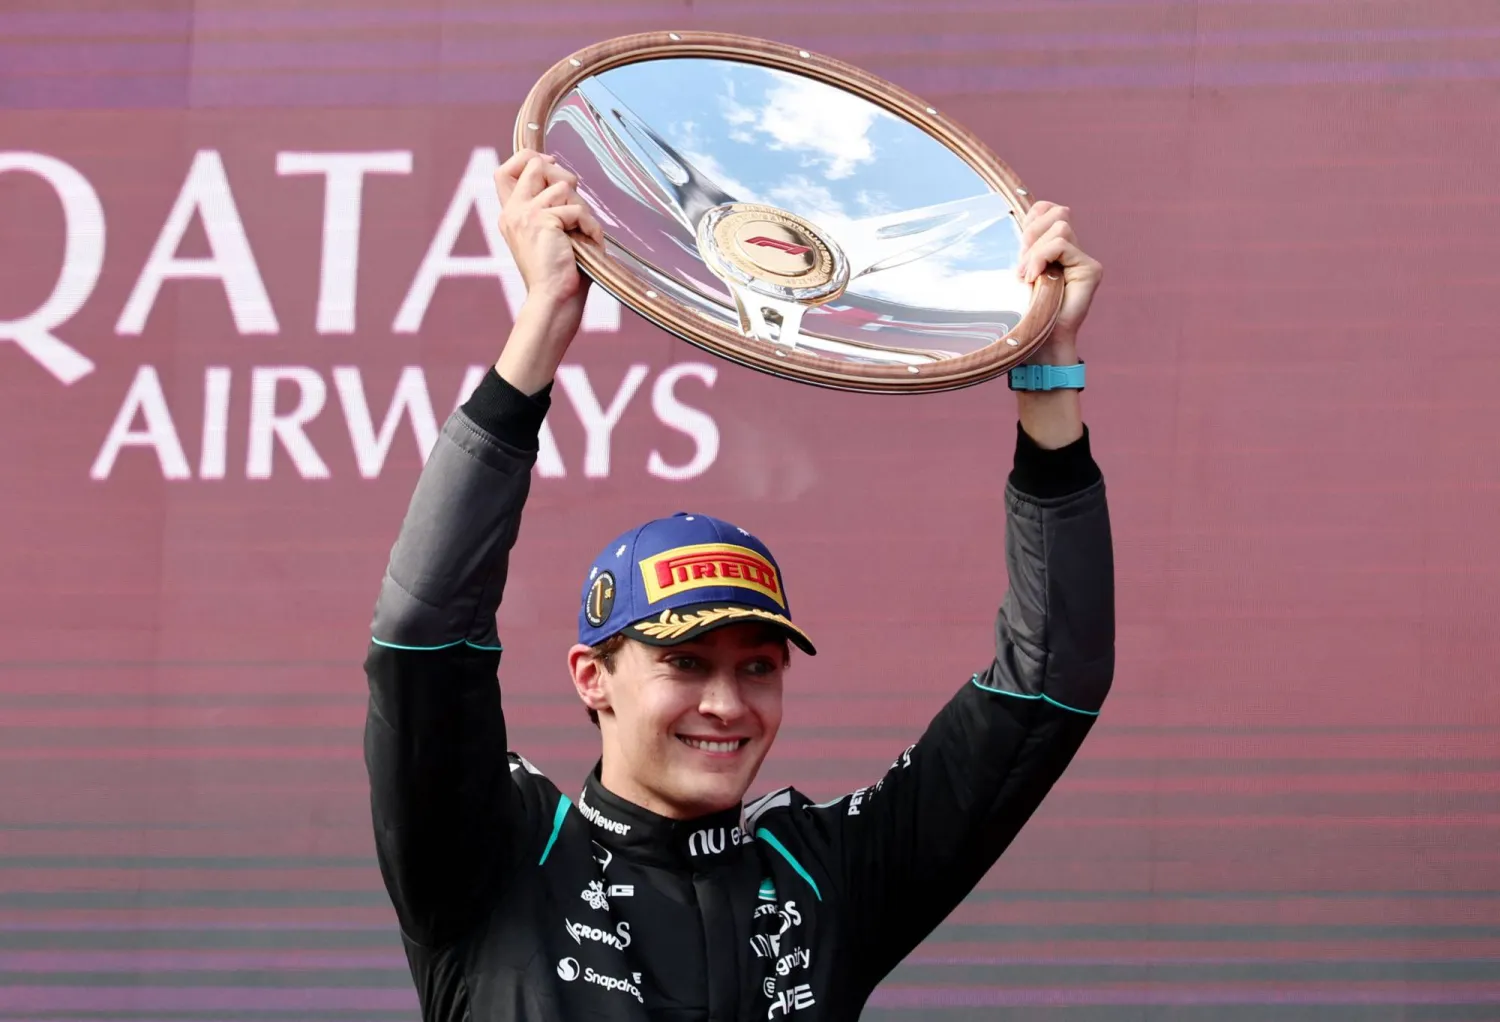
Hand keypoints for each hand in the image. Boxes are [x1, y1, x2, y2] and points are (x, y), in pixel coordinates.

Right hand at [494, 149, 604, 314]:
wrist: (553, 300)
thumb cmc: (559, 273)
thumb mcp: (550, 235)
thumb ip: (551, 208)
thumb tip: (568, 180)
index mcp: (511, 215)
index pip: (506, 170)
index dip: (530, 159)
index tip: (550, 164)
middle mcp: (513, 211)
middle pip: (535, 164)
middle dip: (563, 176)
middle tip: (576, 206)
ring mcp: (526, 214)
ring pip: (564, 186)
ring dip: (582, 210)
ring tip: (583, 234)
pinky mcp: (543, 221)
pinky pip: (578, 210)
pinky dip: (590, 227)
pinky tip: (589, 244)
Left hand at [1017, 201, 1102, 355]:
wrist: (1040, 342)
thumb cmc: (1027, 313)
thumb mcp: (1021, 271)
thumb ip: (1026, 247)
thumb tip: (1021, 222)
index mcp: (1056, 248)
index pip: (1048, 209)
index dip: (1032, 218)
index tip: (1019, 248)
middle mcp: (1073, 250)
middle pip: (1056, 213)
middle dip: (1031, 234)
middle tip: (1021, 267)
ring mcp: (1084, 259)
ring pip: (1060, 227)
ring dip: (1035, 251)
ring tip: (1027, 276)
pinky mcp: (1090, 269)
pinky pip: (1061, 245)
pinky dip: (1042, 257)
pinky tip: (1035, 278)